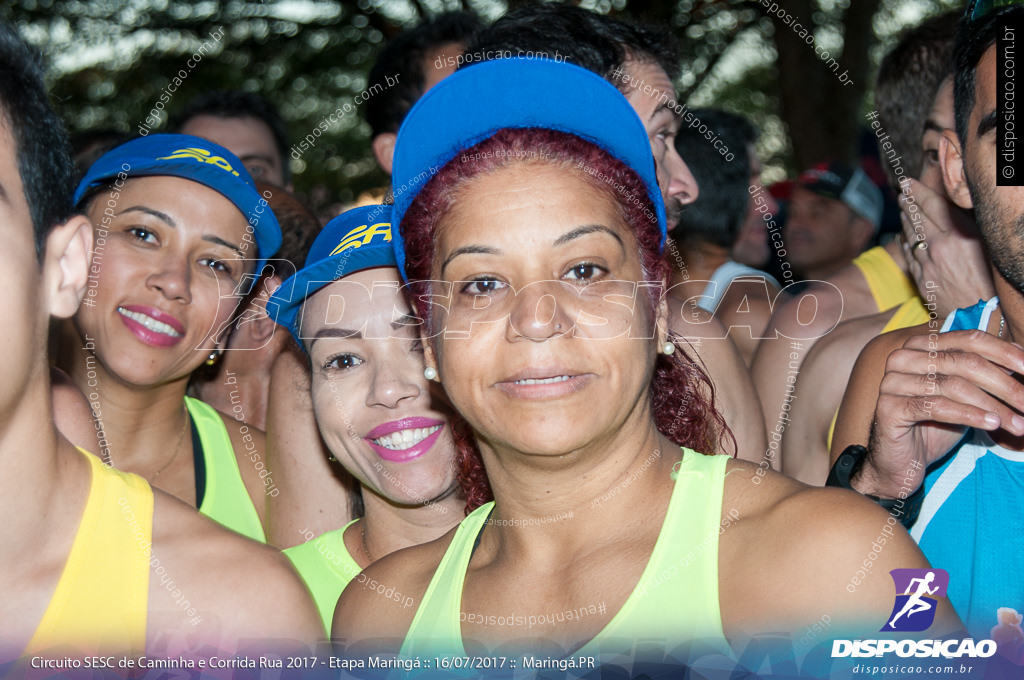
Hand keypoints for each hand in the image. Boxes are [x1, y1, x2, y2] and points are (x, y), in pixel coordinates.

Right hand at [855, 329, 1023, 497]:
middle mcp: (902, 358)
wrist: (902, 461)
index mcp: (920, 345)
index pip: (969, 339)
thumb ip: (986, 374)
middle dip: (1004, 385)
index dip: (1004, 352)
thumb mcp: (967, 396)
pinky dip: (970, 416)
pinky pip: (937, 407)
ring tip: (1018, 423)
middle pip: (964, 362)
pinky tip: (992, 425)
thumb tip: (1021, 355)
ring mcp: (892, 382)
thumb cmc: (936, 425)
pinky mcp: (889, 408)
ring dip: (993, 406)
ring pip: (953, 386)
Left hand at [899, 178, 993, 317]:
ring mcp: (927, 264)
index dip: (917, 191)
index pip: (932, 205)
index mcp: (959, 234)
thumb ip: (967, 227)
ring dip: (906, 222)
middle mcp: (940, 247)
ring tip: (903, 211)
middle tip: (902, 194)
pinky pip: (909, 257)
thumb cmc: (994, 279)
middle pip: (917, 219)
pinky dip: (905, 244)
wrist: (984, 315)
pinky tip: (903, 238)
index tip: (907, 182)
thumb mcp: (986, 245)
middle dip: (908, 203)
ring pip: (911, 237)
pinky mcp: (921, 280)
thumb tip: (954, 211)